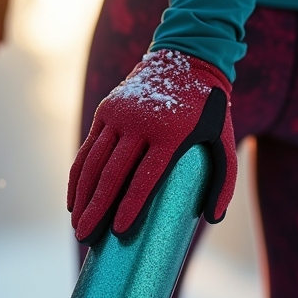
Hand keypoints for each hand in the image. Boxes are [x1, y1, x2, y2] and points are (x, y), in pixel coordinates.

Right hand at [68, 49, 236, 242]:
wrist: (186, 59)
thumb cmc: (208, 110)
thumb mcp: (224, 141)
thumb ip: (224, 181)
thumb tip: (212, 219)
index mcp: (170, 133)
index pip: (145, 177)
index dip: (130, 206)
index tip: (118, 231)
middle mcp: (140, 123)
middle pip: (112, 174)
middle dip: (96, 210)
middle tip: (86, 238)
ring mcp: (119, 115)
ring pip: (93, 163)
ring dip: (82, 197)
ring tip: (78, 227)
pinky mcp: (106, 111)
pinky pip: (87, 149)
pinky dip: (77, 177)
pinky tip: (73, 201)